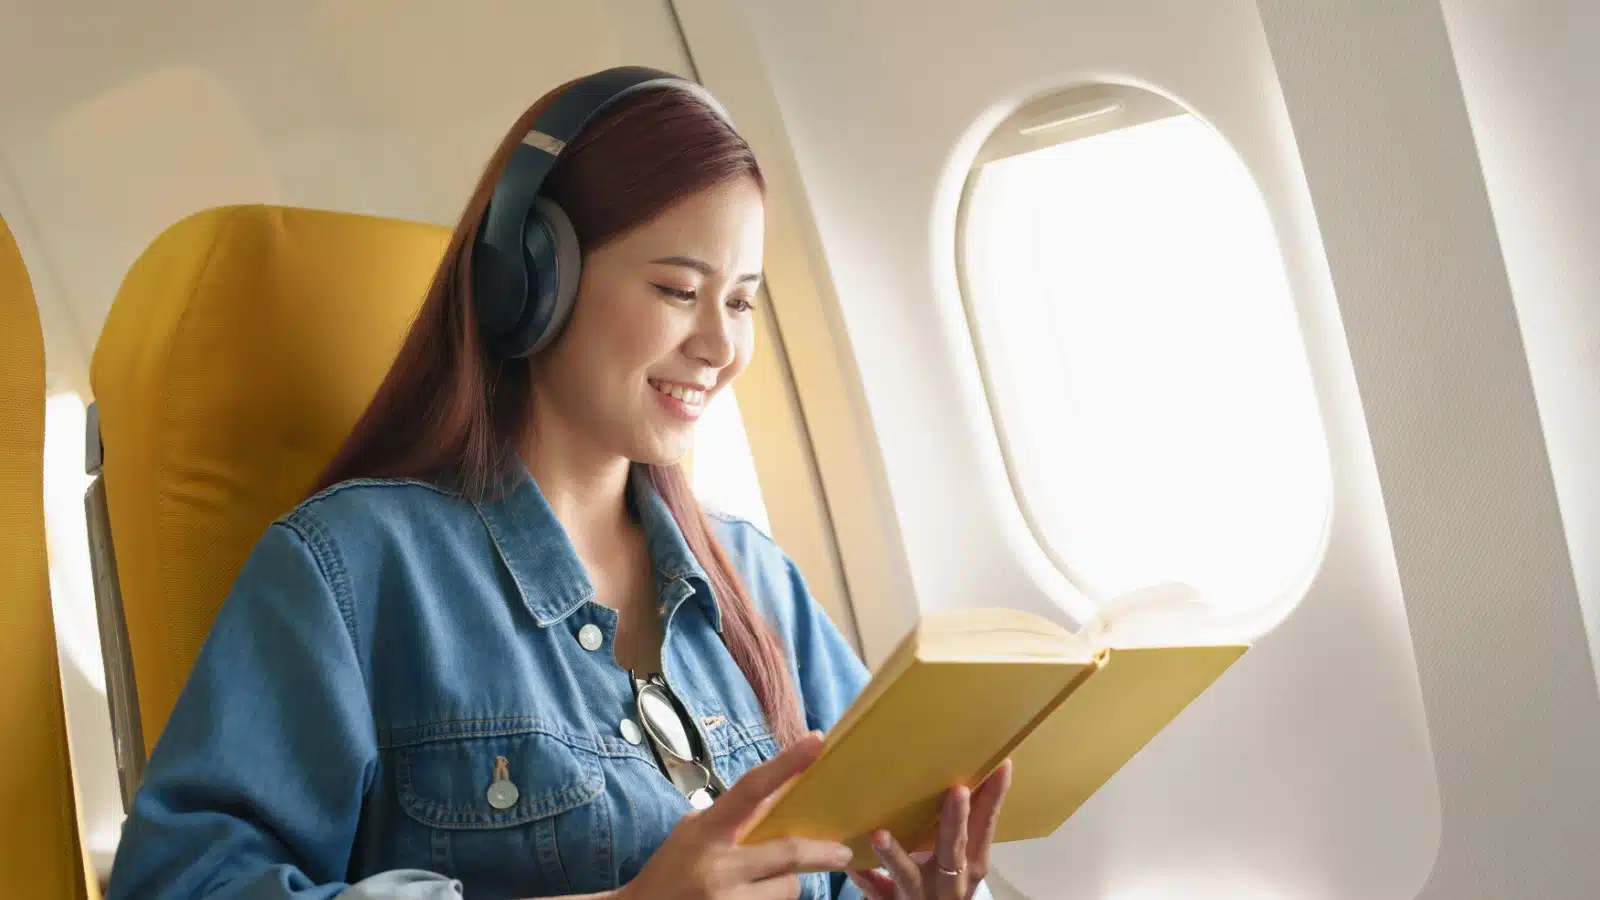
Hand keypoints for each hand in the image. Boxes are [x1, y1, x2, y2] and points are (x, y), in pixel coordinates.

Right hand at [616, 731, 854, 899]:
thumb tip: (777, 797)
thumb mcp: (693, 834)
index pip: (750, 789)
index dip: (785, 764)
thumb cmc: (670, 871)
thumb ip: (732, 818)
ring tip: (765, 884)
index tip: (816, 741)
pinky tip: (754, 898)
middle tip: (843, 851)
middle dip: (821, 852)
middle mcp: (718, 867)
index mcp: (706, 831)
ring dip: (787, 883)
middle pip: (788, 853)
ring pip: (787, 888)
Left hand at [847, 759, 1013, 899]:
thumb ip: (955, 826)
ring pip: (910, 876)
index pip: (986, 827)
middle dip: (955, 821)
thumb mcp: (958, 858)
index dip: (993, 799)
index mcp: (971, 864)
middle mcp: (952, 882)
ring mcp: (922, 895)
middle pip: (954, 850)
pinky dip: (866, 881)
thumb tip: (962, 771)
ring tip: (878, 835)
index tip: (1001, 766)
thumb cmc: (946, 883)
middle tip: (958, 790)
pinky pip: (879, 894)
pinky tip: (852, 867)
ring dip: (895, 856)